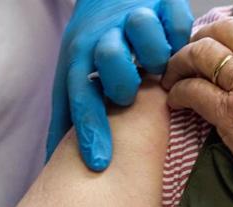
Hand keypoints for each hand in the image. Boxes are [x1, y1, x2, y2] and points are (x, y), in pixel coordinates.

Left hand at [48, 0, 192, 170]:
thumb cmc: (91, 47)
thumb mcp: (71, 76)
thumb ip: (66, 117)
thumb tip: (53, 161)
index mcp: (80, 59)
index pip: (81, 98)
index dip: (90, 131)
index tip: (99, 163)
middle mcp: (104, 36)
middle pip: (110, 58)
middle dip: (122, 82)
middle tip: (131, 94)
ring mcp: (133, 15)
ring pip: (143, 30)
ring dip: (154, 54)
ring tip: (157, 67)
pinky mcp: (162, 1)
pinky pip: (175, 18)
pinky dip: (179, 35)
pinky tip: (176, 48)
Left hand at [161, 17, 232, 206]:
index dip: (228, 36)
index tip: (218, 47)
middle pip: (221, 32)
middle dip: (199, 40)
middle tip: (187, 57)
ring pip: (200, 55)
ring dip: (180, 63)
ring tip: (172, 76)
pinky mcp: (231, 113)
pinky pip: (192, 91)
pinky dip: (177, 92)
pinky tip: (175, 100)